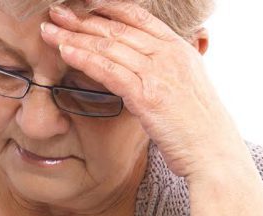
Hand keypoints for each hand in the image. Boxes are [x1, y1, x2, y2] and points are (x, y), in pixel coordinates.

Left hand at [40, 1, 250, 179]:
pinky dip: (84, 59)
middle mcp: (168, 55)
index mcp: (179, 49)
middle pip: (116, 29)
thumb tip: (146, 72)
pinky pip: (109, 71)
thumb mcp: (189, 89)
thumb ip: (168, 72)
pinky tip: (64, 52)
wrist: (215, 153)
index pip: (139, 18)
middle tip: (55, 12)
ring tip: (48, 30)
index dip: (108, 7)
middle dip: (82, 19)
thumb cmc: (200, 129)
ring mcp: (158, 73)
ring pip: (108, 47)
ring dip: (73, 36)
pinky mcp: (147, 96)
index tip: (84, 4)